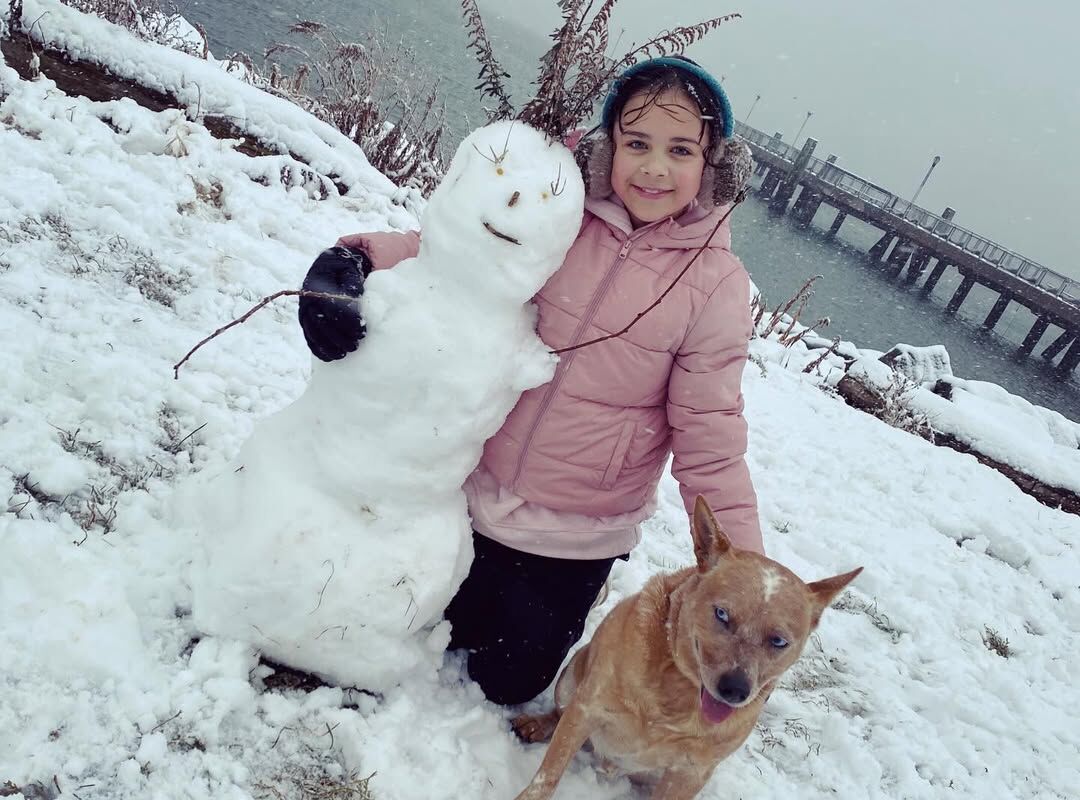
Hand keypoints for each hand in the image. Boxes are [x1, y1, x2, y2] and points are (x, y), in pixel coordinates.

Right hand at [297, 246, 372, 361]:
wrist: (330, 266)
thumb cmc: (343, 270)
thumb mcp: (349, 271)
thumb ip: (352, 284)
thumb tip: (355, 301)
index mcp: (316, 286)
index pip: (330, 307)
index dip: (346, 321)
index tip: (361, 330)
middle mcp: (307, 300)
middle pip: (320, 324)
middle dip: (339, 337)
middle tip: (356, 344)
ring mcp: (304, 312)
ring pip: (313, 333)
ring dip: (328, 347)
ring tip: (345, 354)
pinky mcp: (305, 321)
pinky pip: (309, 338)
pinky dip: (318, 349)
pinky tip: (330, 357)